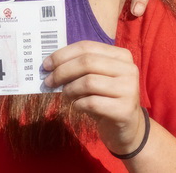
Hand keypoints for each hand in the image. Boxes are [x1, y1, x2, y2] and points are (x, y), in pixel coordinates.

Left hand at [43, 41, 145, 157]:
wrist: (127, 127)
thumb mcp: (96, 77)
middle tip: (49, 81)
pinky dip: (78, 104)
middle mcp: (129, 69)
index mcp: (121, 55)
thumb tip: (50, 64)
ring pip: (88, 82)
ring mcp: (129, 89)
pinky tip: (77, 107)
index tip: (46, 65)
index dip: (63, 54)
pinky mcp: (124, 110)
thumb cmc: (106, 98)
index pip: (87, 47)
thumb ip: (80, 66)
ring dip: (70, 89)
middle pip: (87, 62)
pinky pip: (92, 103)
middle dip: (62, 71)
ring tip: (65, 96)